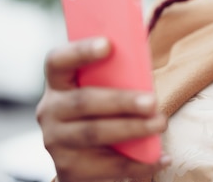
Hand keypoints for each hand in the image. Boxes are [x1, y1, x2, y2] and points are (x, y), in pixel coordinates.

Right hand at [36, 38, 170, 181]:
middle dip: (121, 101)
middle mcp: (51, 110)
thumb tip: (144, 69)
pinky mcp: (70, 168)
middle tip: (152, 101)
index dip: (81, 51)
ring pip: (95, 133)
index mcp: (59, 83)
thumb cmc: (102, 112)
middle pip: (84, 101)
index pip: (59, 61)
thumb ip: (114, 78)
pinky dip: (139, 163)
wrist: (83, 162)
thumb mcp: (101, 91)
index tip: (108, 44)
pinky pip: (108, 166)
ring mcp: (57, 141)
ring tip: (160, 123)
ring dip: (132, 128)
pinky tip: (162, 158)